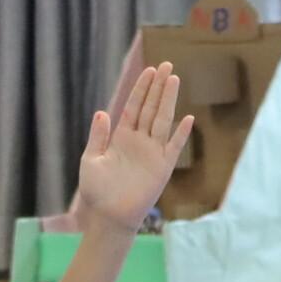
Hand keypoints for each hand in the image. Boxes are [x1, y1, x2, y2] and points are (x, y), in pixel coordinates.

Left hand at [69, 61, 194, 232]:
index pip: (134, 107)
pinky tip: (188, 118)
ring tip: (174, 79)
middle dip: (158, 86)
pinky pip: (174, 147)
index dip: (141, 88)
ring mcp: (152, 152)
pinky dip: (180, 134)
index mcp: (121, 137)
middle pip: (151, 107)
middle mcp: (139, 141)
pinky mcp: (162, 167)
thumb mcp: (91, 160)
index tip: (149, 70)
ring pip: (162, 120)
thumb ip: (98, 137)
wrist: (108, 217)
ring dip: (168, 100)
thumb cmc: (97, 192)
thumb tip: (102, 112)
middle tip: (166, 64)